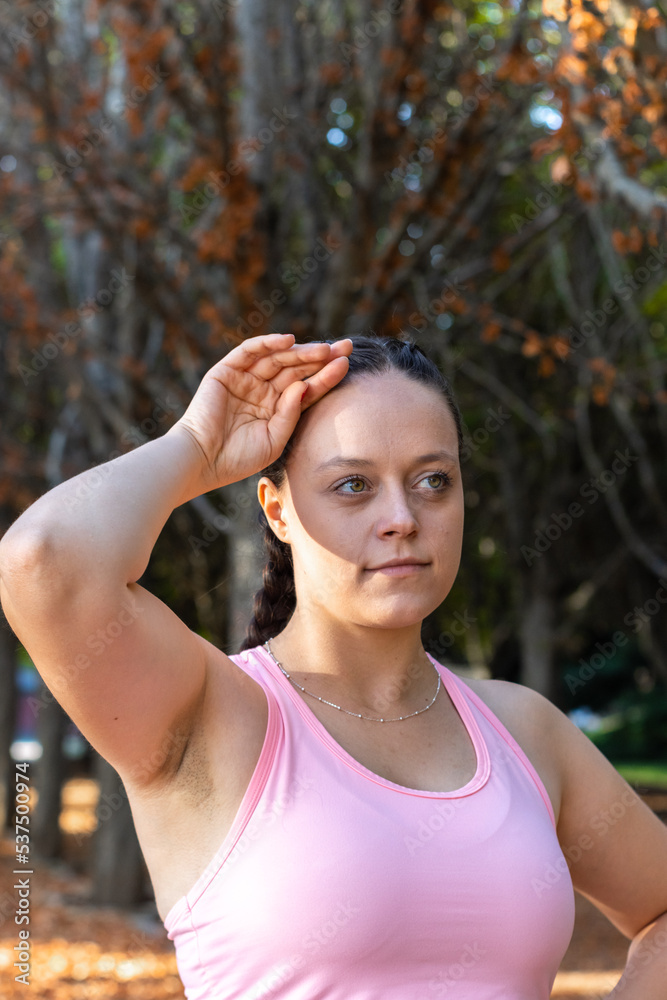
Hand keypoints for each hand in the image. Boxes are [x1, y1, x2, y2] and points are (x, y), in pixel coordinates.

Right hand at [171, 333, 352, 490]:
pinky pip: (249, 351)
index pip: (307, 387)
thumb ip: (291, 413)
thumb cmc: (238, 458)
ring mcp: (245, 379)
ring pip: (277, 358)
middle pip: (297, 368)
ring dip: (300, 350)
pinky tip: (288, 340)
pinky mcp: (226, 371)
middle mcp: (263, 391)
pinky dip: (268, 343)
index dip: (327, 375)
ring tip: (324, 348)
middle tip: (345, 347)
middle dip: (321, 357)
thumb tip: (304, 385)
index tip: (347, 364)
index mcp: (276, 409)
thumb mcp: (275, 440)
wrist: (202, 462)